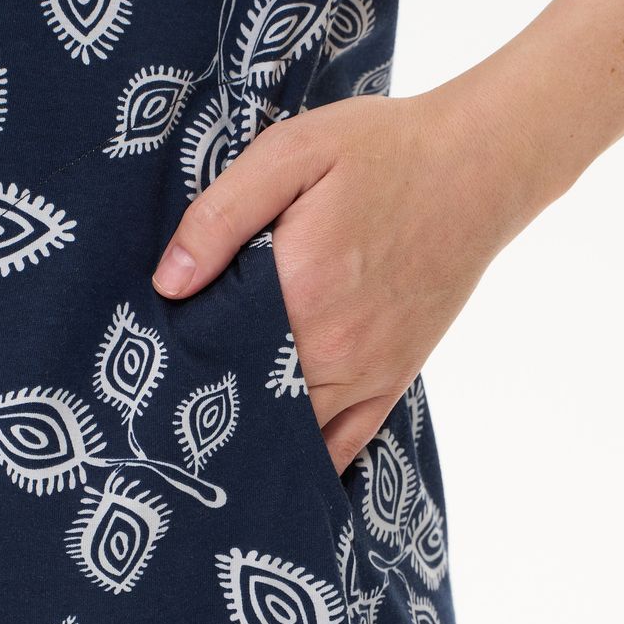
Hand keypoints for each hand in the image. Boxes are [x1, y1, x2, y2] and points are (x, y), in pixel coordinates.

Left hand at [152, 75, 551, 473]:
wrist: (478, 167)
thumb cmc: (382, 151)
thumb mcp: (290, 154)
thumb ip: (221, 216)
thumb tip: (169, 283)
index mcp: (296, 291)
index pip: (213, 351)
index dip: (176, 362)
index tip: (145, 368)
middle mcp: (331, 347)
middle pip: (247, 400)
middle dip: (207, 405)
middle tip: (163, 411)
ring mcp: (366, 371)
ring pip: (292, 431)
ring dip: (250, 438)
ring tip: (206, 443)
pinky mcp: (394, 378)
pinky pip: (346, 443)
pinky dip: (309, 461)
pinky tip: (277, 471)